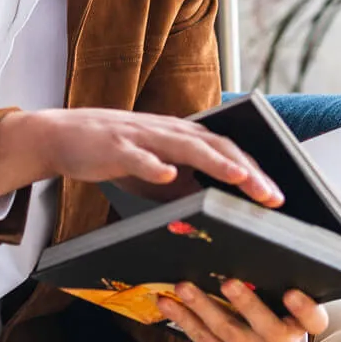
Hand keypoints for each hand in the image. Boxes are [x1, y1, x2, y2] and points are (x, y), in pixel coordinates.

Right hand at [0, 107, 284, 206]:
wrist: (62, 136)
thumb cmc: (115, 153)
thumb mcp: (158, 173)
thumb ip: (187, 186)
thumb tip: (219, 210)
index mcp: (181, 137)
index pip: (227, 151)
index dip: (254, 172)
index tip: (278, 198)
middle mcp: (168, 131)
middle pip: (216, 146)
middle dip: (247, 171)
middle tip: (273, 197)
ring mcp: (142, 136)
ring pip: (185, 146)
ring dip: (215, 162)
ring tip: (240, 178)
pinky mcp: (114, 145)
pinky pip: (137, 155)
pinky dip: (154, 164)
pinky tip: (169, 174)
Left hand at [156, 280, 328, 341]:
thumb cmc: (264, 309)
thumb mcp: (274, 296)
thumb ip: (270, 277)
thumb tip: (253, 227)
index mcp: (299, 324)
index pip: (313, 320)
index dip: (305, 309)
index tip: (291, 292)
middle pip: (267, 328)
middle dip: (246, 304)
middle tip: (227, 282)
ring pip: (228, 332)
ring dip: (203, 307)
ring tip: (183, 287)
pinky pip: (203, 340)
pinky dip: (183, 319)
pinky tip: (167, 302)